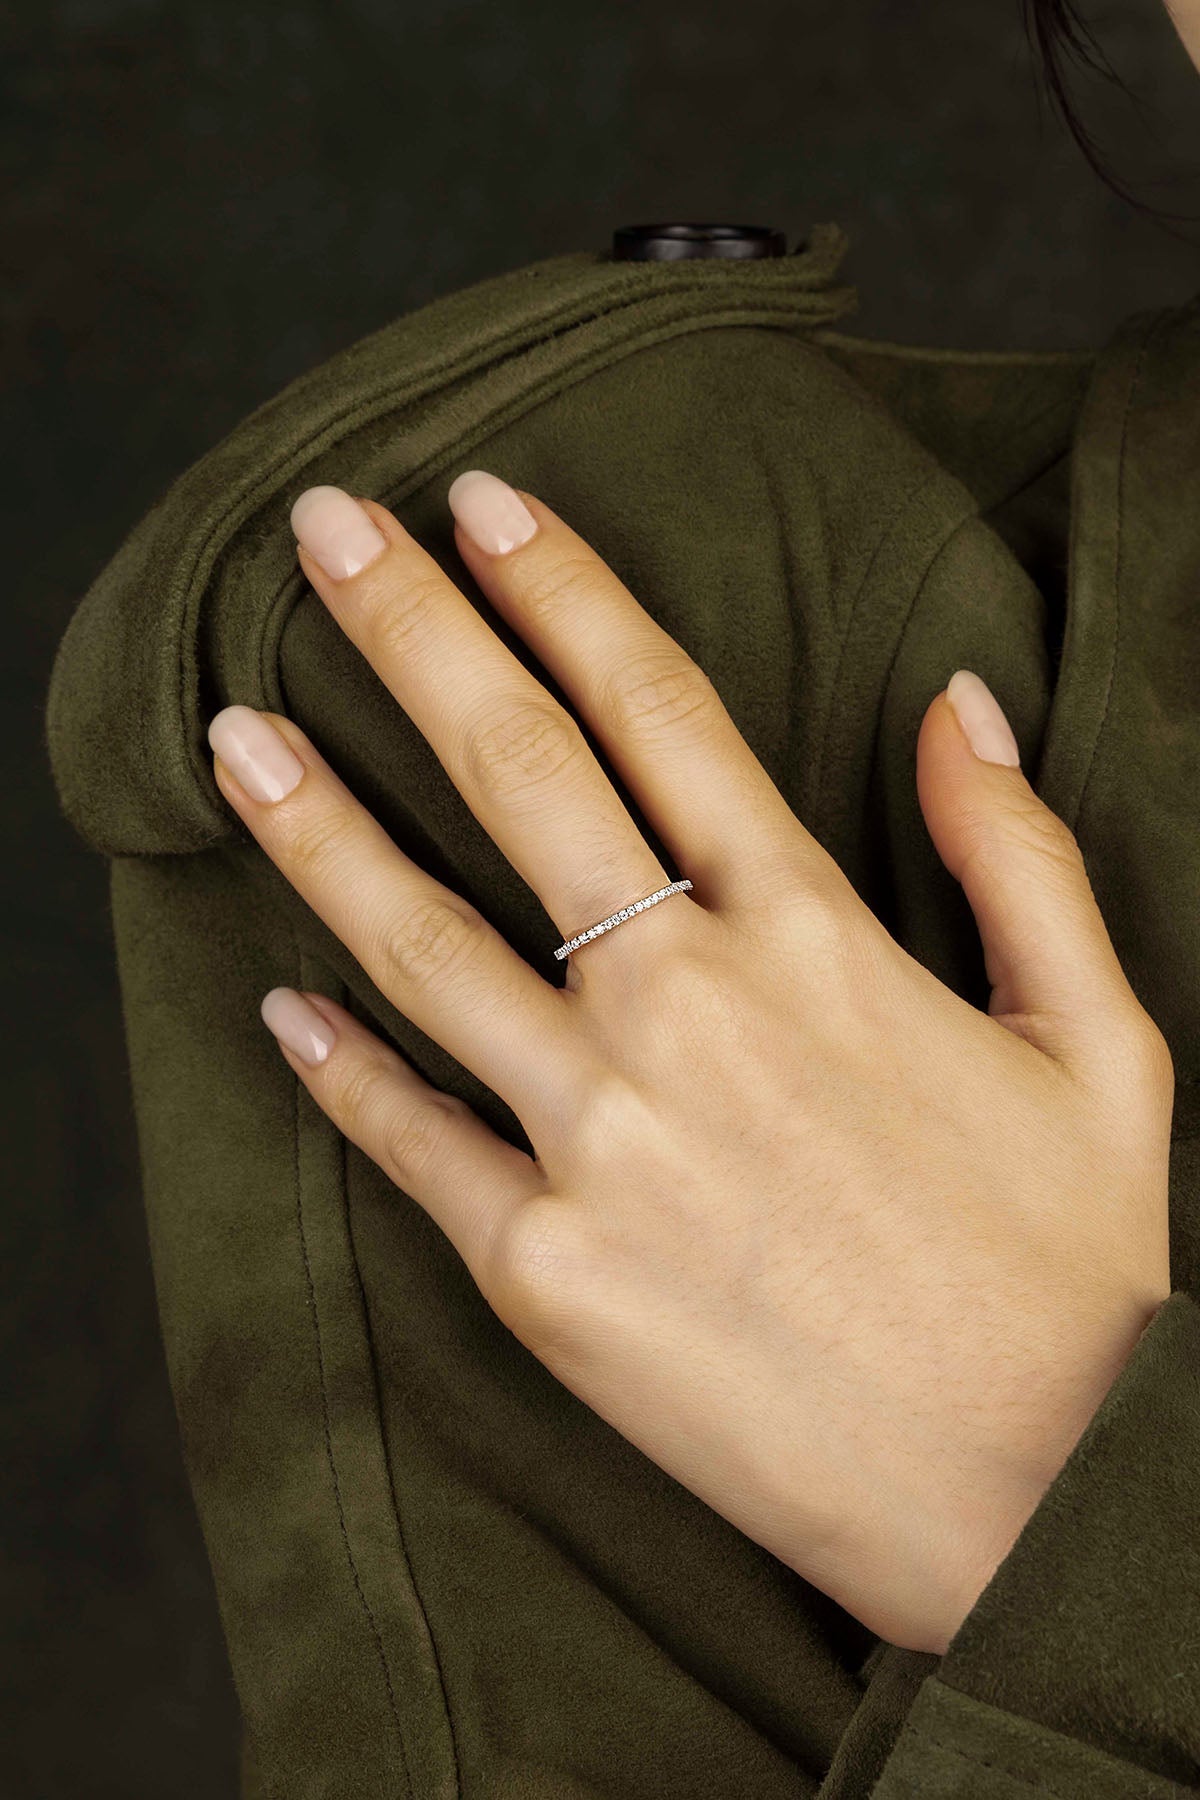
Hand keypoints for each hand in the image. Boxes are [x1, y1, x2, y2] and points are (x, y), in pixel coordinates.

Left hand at [206, 471, 1173, 1655]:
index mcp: (820, 938)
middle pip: (521, 777)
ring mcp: (603, 1141)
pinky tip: (276, 1004)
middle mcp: (691, 1012)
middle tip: (318, 527)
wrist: (1039, 1501)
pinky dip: (337, 1069)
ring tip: (236, 731)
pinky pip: (412, 1142)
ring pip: (425, 942)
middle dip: (410, 632)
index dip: (562, 588)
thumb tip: (960, 700)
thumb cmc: (1080, 1274)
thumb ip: (1020, 854)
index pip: (660, 710)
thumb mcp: (1101, 1040)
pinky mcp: (548, 1274)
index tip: (480, 501)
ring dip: (318, 822)